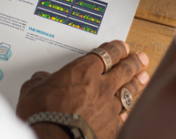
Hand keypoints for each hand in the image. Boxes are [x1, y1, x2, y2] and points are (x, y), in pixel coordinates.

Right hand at [17, 40, 149, 138]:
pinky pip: (123, 116)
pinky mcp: (111, 128)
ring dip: (136, 83)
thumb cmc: (43, 117)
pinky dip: (127, 111)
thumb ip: (40, 81)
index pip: (105, 54)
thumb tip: (40, 80)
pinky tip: (130, 110)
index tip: (122, 47)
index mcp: (82, 71)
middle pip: (123, 70)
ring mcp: (108, 108)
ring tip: (143, 77)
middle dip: (133, 62)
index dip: (115, 49)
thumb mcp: (32, 91)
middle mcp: (101, 87)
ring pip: (128, 91)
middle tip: (141, 58)